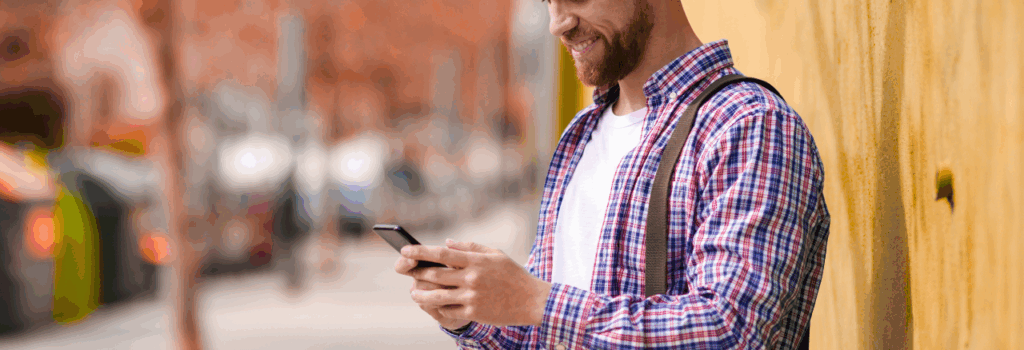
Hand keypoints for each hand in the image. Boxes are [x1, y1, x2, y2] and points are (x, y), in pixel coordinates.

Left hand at [401, 239, 552, 326]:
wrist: (532, 300)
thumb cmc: (513, 275)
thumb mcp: (495, 254)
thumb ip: (470, 247)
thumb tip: (446, 243)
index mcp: (476, 261)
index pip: (442, 254)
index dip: (420, 251)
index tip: (405, 249)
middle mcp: (472, 278)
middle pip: (435, 274)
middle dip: (417, 272)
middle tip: (406, 270)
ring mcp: (472, 296)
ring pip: (437, 295)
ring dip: (421, 294)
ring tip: (414, 293)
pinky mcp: (474, 312)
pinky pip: (449, 310)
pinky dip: (439, 307)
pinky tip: (435, 304)